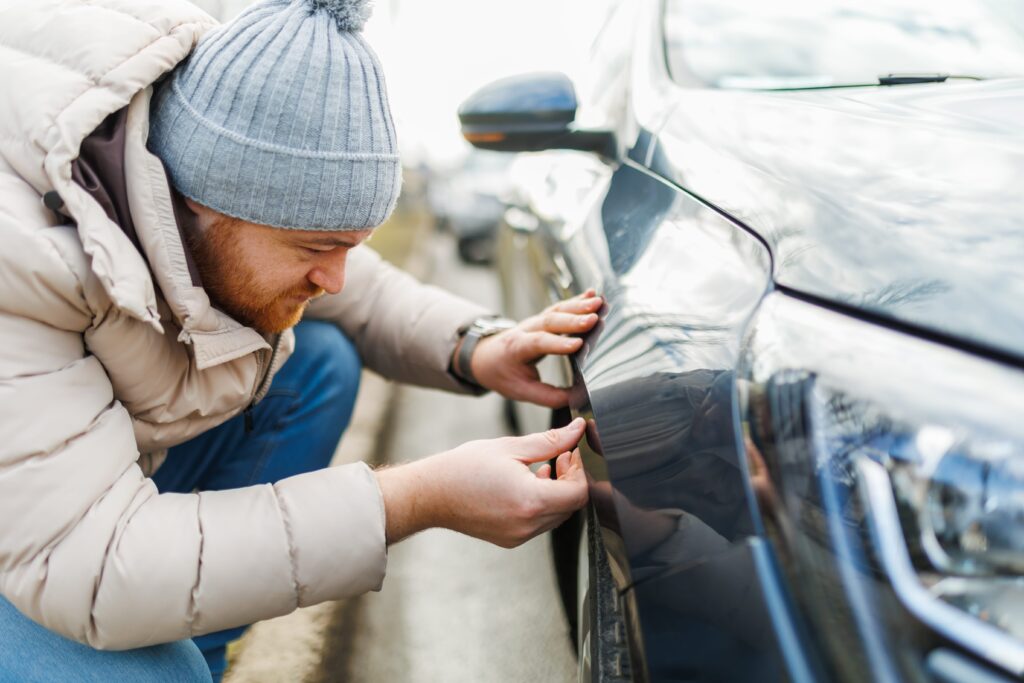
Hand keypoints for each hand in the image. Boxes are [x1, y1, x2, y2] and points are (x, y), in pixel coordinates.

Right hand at [375, 419, 588, 546]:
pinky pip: (540, 523)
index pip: (579, 493)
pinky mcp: (511, 539)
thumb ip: (550, 441)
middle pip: (571, 506)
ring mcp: (519, 536)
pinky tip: (527, 484)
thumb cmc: (464, 467)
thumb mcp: (511, 447)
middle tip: (560, 456)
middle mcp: (528, 524)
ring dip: (557, 492)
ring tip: (541, 469)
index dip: (580, 470)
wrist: (431, 494)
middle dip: (571, 479)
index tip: (570, 452)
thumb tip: (577, 431)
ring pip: (557, 515)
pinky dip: (542, 504)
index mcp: (531, 500)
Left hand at [469, 290, 602, 406]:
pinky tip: (592, 294)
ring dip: (578, 306)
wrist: (486, 356)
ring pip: (556, 310)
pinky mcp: (544, 318)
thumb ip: (548, 397)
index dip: (557, 343)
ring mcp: (535, 321)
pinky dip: (577, 300)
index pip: (538, 343)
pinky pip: (560, 306)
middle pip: (549, 322)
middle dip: (572, 319)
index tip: (578, 344)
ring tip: (598, 303)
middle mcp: (526, 330)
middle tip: (593, 319)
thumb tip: (577, 398)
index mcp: (516, 348)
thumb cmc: (503, 374)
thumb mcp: (520, 391)